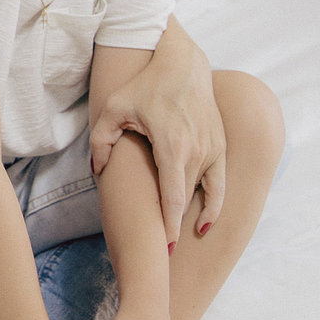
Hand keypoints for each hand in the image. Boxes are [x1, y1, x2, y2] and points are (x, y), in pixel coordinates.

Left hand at [89, 25, 225, 246]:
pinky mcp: (221, 146)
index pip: (172, 197)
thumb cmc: (146, 86)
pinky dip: (215, 205)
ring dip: (191, 218)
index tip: (162, 249)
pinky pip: (220, 184)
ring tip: (180, 242)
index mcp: (172, 146)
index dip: (168, 226)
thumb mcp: (114, 107)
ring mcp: (213, 149)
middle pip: (186, 201)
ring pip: (203, 194)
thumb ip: (101, 141)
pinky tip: (205, 223)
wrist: (183, 64)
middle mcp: (198, 151)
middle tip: (161, 255)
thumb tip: (98, 172)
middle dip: (174, 228)